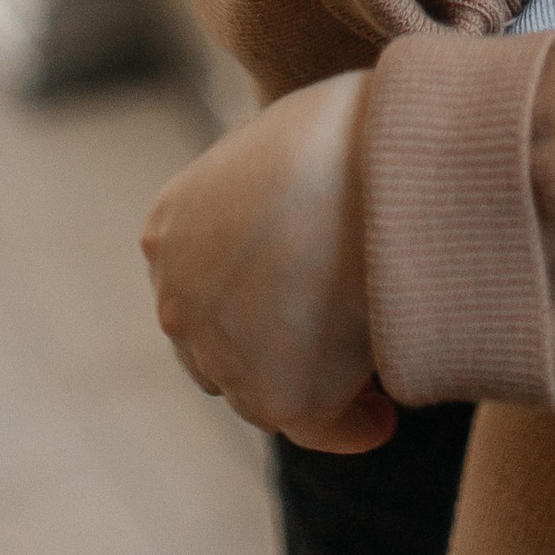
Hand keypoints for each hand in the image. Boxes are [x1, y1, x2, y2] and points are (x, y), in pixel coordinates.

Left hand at [142, 71, 391, 449]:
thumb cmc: (354, 128)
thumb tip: (309, 218)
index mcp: (169, 230)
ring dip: (315, 385)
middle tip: (334, 344)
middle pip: (220, 350)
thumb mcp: (286, 147)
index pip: (201, 288)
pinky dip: (353, 425)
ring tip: (374, 370)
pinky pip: (322, 425)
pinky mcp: (281, 398)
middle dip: (273, 350)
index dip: (252, 300)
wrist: (381, 158)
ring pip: (266, 393)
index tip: (299, 304)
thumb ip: (272, 193)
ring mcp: (223, 355)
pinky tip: (384, 415)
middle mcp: (178, 300)